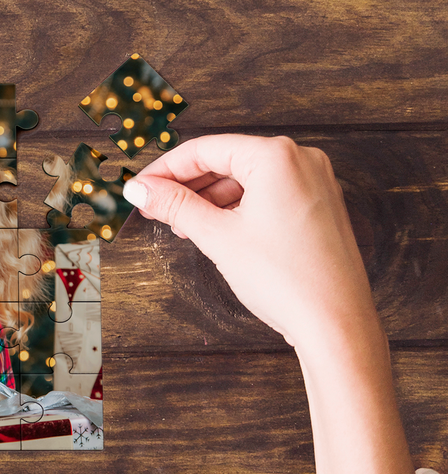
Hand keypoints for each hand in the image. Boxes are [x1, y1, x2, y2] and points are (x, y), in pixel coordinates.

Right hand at [124, 135, 413, 473]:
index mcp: (277, 156)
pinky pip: (266, 194)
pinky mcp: (318, 206)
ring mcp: (314, 182)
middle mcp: (301, 159)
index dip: (164, 170)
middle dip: (186, 185)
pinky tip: (213, 229)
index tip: (138, 189)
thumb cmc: (285, 279)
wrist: (335, 323)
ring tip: (180, 224)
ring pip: (245, 179)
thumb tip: (140, 190)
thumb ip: (175, 206)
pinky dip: (236, 207)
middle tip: (153, 207)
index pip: (205, 149)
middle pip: (226, 160)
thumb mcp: (218, 237)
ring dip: (209, 198)